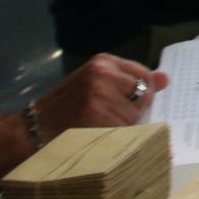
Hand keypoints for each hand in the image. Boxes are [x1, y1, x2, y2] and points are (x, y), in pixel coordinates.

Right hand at [34, 53, 166, 135]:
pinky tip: (97, 135)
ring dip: (124, 126)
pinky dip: (116, 137)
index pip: (144, 74)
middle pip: (143, 95)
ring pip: (135, 115)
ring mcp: (99, 93)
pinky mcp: (95, 114)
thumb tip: (165, 78)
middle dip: (133, 111)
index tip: (128, 104)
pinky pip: (123, 129)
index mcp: (103, 61)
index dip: (141, 93)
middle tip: (108, 118)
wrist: (33, 129)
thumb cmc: (67, 108)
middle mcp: (102, 72)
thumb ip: (129, 81)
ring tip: (100, 126)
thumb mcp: (96, 85)